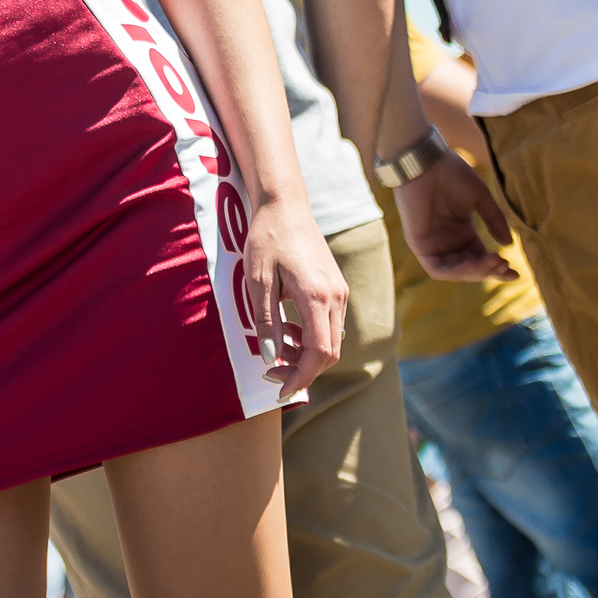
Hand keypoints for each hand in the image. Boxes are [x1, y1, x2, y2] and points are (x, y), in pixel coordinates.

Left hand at [239, 195, 349, 401]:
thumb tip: (271, 359)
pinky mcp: (337, 287)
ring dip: (304, 353)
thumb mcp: (258, 281)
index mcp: (317, 296)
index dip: (301, 378)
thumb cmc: (267, 238)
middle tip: (269, 373)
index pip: (319, 353)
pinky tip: (286, 329)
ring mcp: (340, 291)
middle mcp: (336, 296)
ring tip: (275, 349)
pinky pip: (329, 324)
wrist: (285, 205)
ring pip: (331, 339)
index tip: (280, 392)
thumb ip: (266, 322)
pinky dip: (310, 336)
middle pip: (329, 352)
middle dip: (300, 370)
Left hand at [396, 146, 512, 282]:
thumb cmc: (451, 173)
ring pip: (457, 272)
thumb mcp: (480, 198)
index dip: (497, 269)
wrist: (425, 161)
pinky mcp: (419, 245)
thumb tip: (509, 245)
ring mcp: (434, 245)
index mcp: (463, 232)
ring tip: (492, 261)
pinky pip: (438, 269)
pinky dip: (456, 271)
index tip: (515, 274)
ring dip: (476, 272)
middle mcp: (449, 241)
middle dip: (489, 270)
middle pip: (472, 268)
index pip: (481, 258)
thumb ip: (494, 220)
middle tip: (504, 264)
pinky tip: (473, 264)